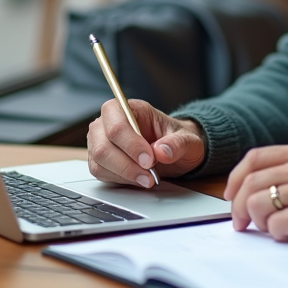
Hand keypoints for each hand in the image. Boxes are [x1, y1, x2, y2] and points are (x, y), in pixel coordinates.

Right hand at [86, 98, 206, 187]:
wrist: (174, 151)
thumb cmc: (176, 139)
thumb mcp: (187, 139)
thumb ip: (177, 143)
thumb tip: (162, 151)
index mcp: (130, 108)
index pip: (117, 125)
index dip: (131, 145)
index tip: (149, 160)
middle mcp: (109, 122)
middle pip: (103, 146)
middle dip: (127, 165)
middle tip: (149, 175)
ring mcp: (100, 140)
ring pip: (99, 162)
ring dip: (124, 174)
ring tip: (147, 179)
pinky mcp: (99, 159)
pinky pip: (100, 172)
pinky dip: (119, 179)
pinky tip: (137, 179)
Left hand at [223, 141, 287, 245]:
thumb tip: (254, 188)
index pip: (255, 158)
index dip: (236, 178)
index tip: (232, 194)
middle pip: (251, 182)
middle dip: (239, 206)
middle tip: (241, 222)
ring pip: (259, 202)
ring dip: (257, 220)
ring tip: (270, 227)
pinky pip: (277, 224)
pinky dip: (276, 233)